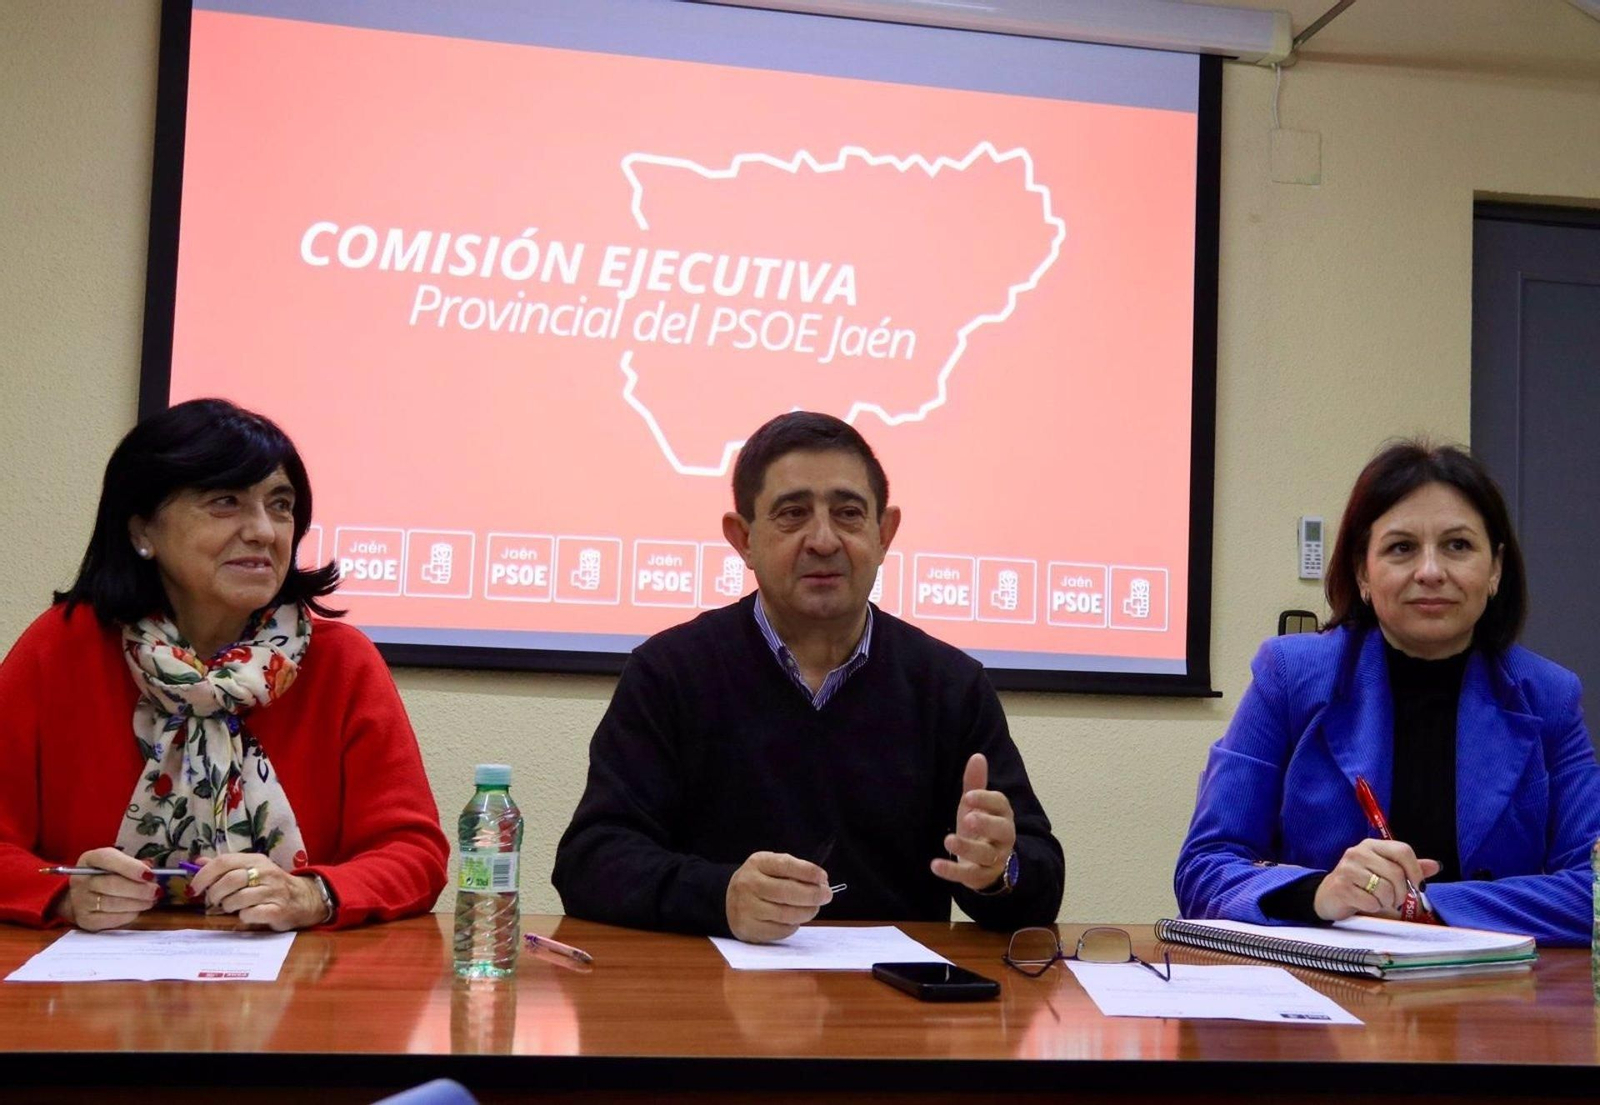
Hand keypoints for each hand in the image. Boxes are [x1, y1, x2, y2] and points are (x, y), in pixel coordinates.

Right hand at [53, 847, 161, 930]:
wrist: (85, 896)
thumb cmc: (107, 875)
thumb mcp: (118, 862)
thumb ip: (134, 864)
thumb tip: (151, 870)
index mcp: (90, 859)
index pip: (107, 859)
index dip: (130, 867)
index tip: (149, 875)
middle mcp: (81, 879)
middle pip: (111, 884)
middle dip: (138, 889)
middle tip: (156, 891)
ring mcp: (80, 901)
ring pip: (112, 903)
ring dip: (137, 903)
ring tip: (151, 900)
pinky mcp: (85, 920)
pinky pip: (110, 919)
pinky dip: (129, 914)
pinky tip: (138, 909)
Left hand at [186, 853, 327, 930]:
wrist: (303, 899)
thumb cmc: (270, 885)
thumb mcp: (250, 869)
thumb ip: (225, 867)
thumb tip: (198, 861)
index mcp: (255, 860)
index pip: (224, 861)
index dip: (204, 875)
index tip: (194, 888)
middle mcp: (265, 872)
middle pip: (229, 880)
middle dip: (214, 894)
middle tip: (213, 901)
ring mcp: (273, 891)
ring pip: (238, 899)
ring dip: (228, 906)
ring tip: (231, 907)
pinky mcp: (277, 910)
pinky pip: (250, 914)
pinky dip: (243, 916)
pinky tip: (247, 914)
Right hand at [725, 851, 832, 943]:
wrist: (730, 900)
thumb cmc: (760, 881)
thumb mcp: (771, 867)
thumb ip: (794, 871)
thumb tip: (821, 883)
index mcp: (757, 863)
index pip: (786, 865)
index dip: (808, 872)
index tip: (823, 878)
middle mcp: (748, 884)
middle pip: (787, 892)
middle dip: (812, 895)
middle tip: (826, 896)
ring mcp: (745, 908)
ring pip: (786, 914)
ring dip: (807, 912)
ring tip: (814, 908)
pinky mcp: (748, 928)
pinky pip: (780, 930)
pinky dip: (793, 925)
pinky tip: (795, 919)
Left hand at [931, 754, 1016, 891]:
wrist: (989, 864)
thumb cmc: (981, 828)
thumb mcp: (977, 805)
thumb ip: (976, 783)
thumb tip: (977, 756)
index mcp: (1003, 816)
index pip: (1001, 805)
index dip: (986, 800)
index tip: (968, 796)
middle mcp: (1004, 838)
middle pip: (1002, 831)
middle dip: (986, 824)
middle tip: (967, 818)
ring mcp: (995, 859)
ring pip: (986, 855)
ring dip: (967, 847)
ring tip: (948, 839)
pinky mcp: (981, 877)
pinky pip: (969, 875)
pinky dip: (952, 871)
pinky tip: (935, 864)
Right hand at [1313, 838, 1440, 921]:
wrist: (1328, 896)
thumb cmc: (1361, 884)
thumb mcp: (1384, 872)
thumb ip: (1408, 868)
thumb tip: (1436, 865)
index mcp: (1371, 845)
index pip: (1402, 851)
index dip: (1416, 870)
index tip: (1419, 886)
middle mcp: (1358, 852)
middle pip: (1396, 873)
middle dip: (1402, 893)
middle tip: (1396, 900)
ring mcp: (1347, 869)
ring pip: (1385, 889)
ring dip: (1387, 902)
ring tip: (1379, 901)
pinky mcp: (1342, 887)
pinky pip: (1371, 902)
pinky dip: (1374, 908)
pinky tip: (1365, 904)